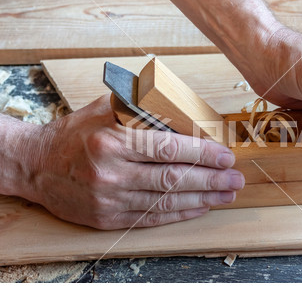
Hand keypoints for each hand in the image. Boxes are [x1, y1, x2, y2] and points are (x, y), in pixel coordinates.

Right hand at [31, 95, 243, 229]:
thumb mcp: (107, 108)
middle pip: (173, 179)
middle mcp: (112, 172)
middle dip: (211, 180)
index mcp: (113, 140)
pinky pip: (151, 218)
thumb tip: (188, 114)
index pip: (169, 149)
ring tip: (226, 195)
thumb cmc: (76, 132)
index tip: (226, 157)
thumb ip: (145, 109)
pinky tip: (200, 208)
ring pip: (166, 202)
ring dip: (202, 199)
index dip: (202, 155)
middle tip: (236, 180)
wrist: (37, 165)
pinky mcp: (108, 219)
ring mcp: (110, 199)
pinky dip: (180, 214)